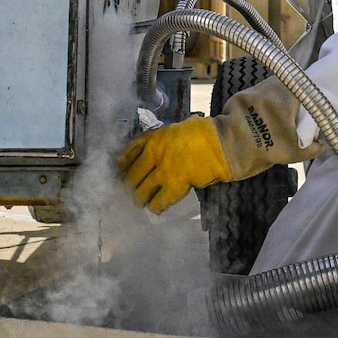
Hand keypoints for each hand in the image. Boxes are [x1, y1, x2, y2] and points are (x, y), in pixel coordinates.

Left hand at [116, 117, 230, 213]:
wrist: (219, 144)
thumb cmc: (205, 133)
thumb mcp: (178, 128)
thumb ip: (165, 139)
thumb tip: (159, 147)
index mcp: (155, 138)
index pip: (129, 151)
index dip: (122, 163)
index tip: (118, 169)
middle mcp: (153, 155)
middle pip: (132, 174)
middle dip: (128, 185)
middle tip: (127, 191)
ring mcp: (162, 172)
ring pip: (142, 190)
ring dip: (139, 198)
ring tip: (139, 203)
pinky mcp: (174, 186)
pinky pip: (159, 201)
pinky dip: (156, 206)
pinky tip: (155, 209)